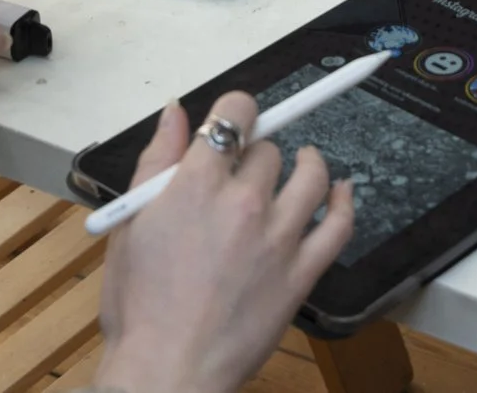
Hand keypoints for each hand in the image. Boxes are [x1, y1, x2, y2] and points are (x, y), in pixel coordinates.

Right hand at [90, 94, 355, 392]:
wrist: (168, 370)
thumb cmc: (140, 307)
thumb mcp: (131, 224)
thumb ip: (157, 161)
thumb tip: (176, 113)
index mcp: (197, 184)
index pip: (236, 114)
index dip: (238, 110)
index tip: (236, 120)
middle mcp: (244, 202)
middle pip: (268, 149)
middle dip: (255, 155)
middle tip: (243, 175)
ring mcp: (278, 237)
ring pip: (311, 175)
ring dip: (306, 164)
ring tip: (302, 164)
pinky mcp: (301, 273)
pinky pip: (339, 225)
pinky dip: (345, 200)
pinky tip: (341, 190)